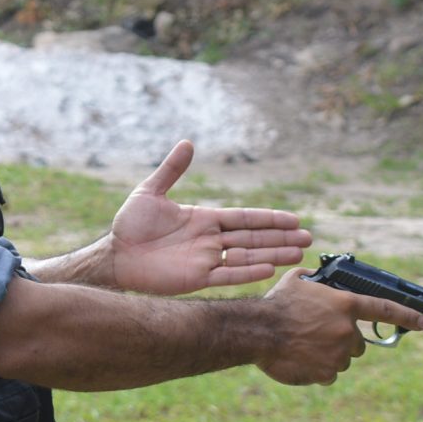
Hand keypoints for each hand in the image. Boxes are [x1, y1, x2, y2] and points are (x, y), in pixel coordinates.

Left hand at [108, 139, 311, 295]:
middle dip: (281, 238)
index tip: (294, 219)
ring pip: (247, 257)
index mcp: (204, 219)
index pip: (245, 218)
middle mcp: (210, 240)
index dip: (269, 219)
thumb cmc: (130, 224)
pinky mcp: (195, 279)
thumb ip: (171, 170)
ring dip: (273, 255)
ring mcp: (205, 260)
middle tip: (308, 238)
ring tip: (298, 254)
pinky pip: (227, 276)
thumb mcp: (151, 192)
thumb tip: (187, 142)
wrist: (114, 255)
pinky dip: (247, 272)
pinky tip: (269, 268)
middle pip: (253, 238)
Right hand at [253, 269, 422, 385]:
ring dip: (329, 355)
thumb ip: (315, 281)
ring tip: (303, 346)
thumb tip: (316, 278)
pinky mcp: (326, 374)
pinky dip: (317, 370)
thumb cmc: (276, 304)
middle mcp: (347, 331)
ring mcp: (338, 355)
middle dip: (343, 340)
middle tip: (319, 335)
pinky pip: (328, 374)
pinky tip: (300, 359)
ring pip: (342, 359)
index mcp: (345, 305)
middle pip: (358, 343)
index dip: (406, 316)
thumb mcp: (297, 281)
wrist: (258, 332)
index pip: (384, 310)